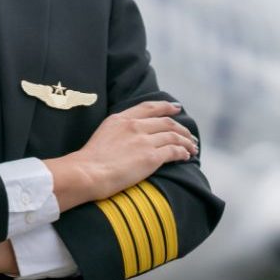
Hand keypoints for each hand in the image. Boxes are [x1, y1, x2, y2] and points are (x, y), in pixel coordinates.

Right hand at [45, 101, 197, 210]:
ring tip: (192, 148)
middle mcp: (134, 126)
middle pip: (166, 122)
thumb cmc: (89, 159)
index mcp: (120, 119)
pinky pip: (174, 151)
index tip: (176, 107)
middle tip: (189, 135)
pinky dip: (183, 153)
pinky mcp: (151, 157)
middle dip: (181, 128)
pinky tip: (186, 157)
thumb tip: (128, 136)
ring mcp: (143, 140)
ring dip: (186, 142)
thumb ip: (118, 130)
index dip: (165, 106)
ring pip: (174, 136)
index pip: (148, 108)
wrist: (87, 172)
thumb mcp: (102, 134)